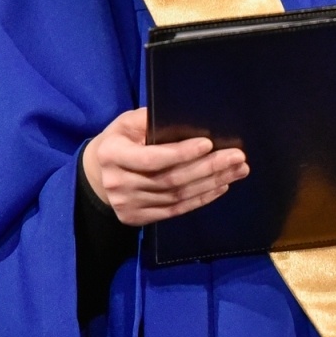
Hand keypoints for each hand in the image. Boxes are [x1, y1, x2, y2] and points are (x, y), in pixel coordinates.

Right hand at [81, 108, 248, 225]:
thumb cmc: (120, 141)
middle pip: (170, 179)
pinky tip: (221, 186)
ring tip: (237, 170)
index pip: (152, 158)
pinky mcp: (137, 218)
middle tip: (238, 157)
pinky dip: (201, 199)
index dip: (182, 153)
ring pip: (177, 196)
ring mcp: (127, 204)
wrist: (97, 175)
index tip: (209, 143)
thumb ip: (151, 120)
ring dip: (212, 183)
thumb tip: (189, 118)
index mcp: (112, 154)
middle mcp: (118, 183)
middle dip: (209, 167)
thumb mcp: (127, 123)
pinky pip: (175, 210)